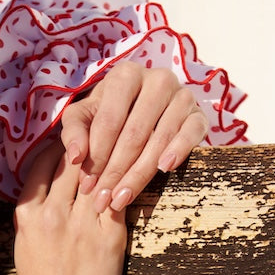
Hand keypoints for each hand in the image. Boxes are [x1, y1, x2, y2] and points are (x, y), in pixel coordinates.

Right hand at [13, 142, 127, 274]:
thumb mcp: (24, 246)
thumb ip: (31, 214)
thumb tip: (43, 185)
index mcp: (27, 217)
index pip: (40, 166)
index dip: (54, 148)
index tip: (65, 142)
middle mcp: (53, 215)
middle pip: (70, 163)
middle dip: (83, 145)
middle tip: (96, 134)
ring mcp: (83, 224)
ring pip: (96, 174)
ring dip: (106, 157)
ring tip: (114, 145)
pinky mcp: (111, 234)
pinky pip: (118, 195)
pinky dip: (122, 182)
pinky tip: (127, 172)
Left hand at [58, 61, 208, 211]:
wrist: (146, 108)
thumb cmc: (109, 112)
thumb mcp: (84, 116)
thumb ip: (74, 132)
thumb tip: (76, 157)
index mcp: (125, 75)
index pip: (109, 120)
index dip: (96, 156)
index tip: (87, 185)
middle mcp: (157, 79)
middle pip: (134, 133)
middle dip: (116, 171)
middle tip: (103, 199)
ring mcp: (182, 95)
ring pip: (160, 138)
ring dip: (139, 174)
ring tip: (121, 198)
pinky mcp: (199, 113)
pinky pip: (191, 134)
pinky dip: (178, 151)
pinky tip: (164, 169)